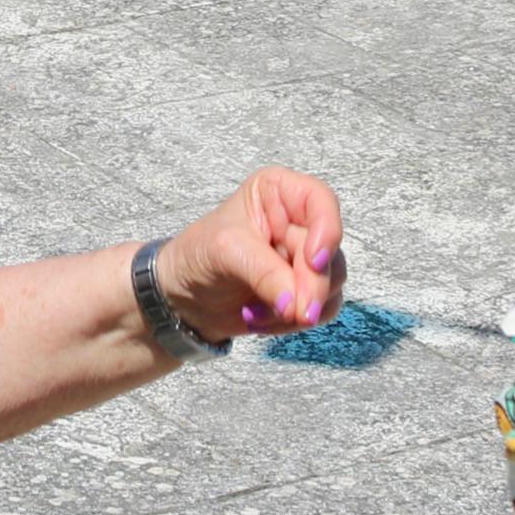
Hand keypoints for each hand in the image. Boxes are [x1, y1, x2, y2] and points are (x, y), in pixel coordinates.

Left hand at [149, 168, 348, 342]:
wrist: (183, 297)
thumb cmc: (197, 256)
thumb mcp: (226, 252)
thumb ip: (267, 273)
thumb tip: (302, 305)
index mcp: (279, 192)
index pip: (322, 202)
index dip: (327, 232)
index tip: (314, 262)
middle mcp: (298, 221)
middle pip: (328, 253)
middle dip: (307, 286)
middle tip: (288, 311)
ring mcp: (303, 258)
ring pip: (331, 284)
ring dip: (297, 308)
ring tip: (255, 312)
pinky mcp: (304, 290)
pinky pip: (322, 308)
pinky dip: (294, 321)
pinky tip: (261, 319)